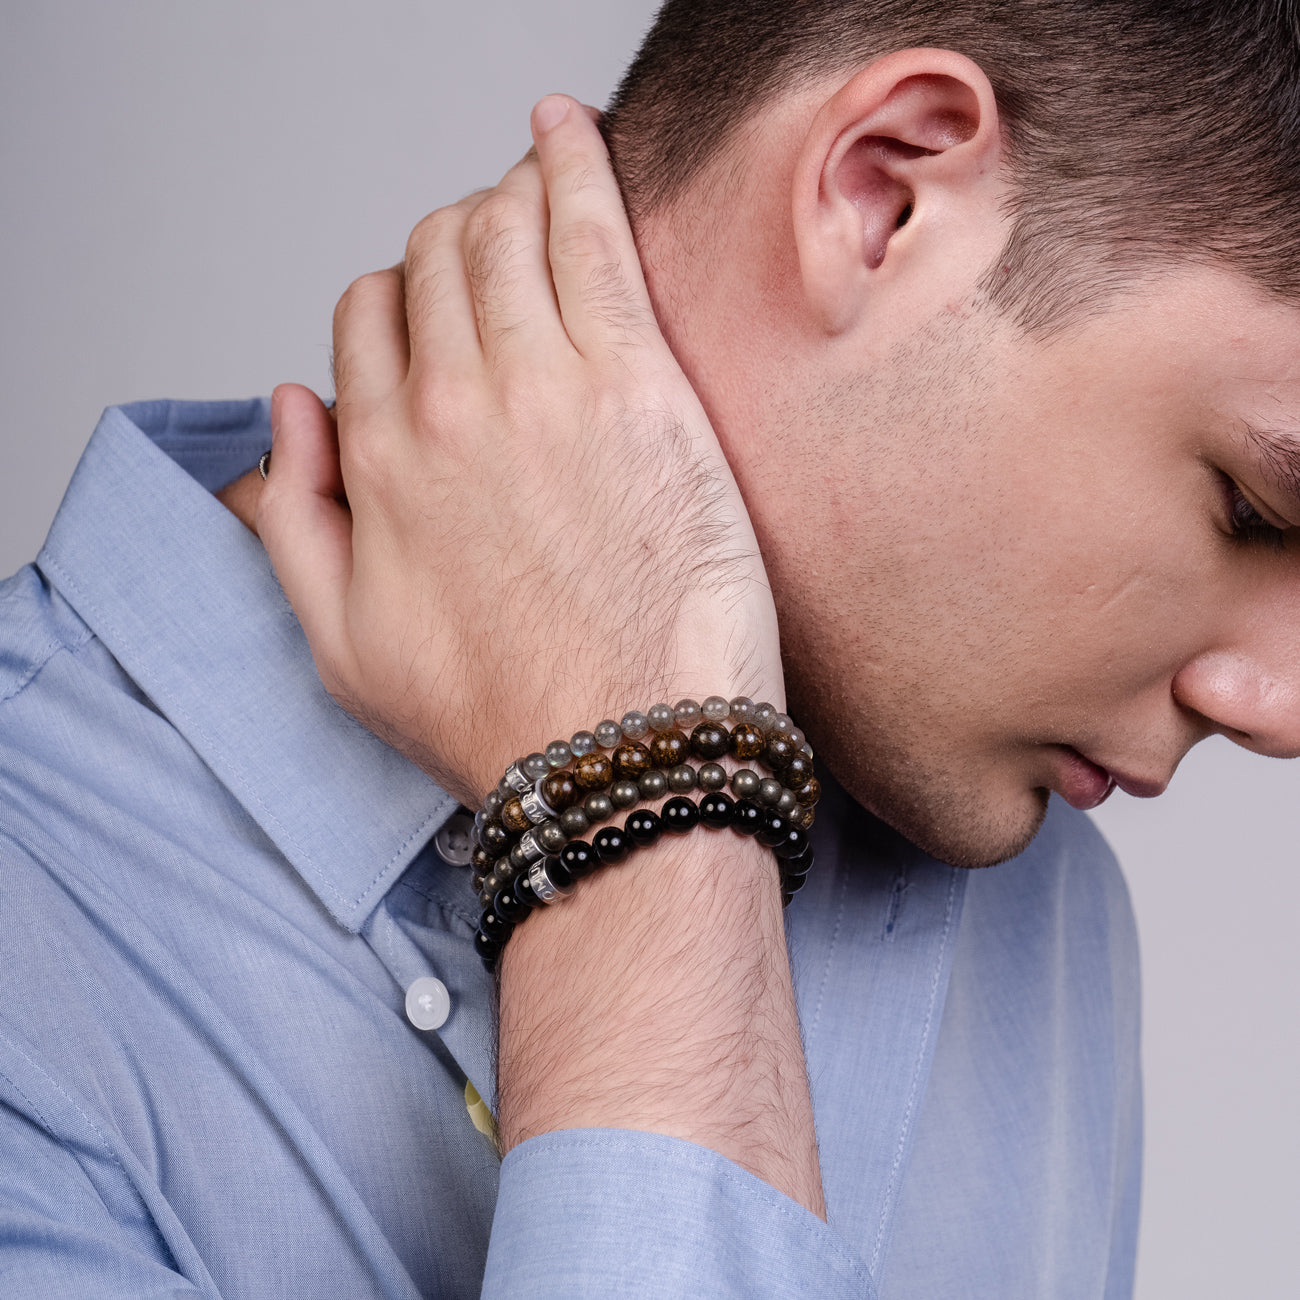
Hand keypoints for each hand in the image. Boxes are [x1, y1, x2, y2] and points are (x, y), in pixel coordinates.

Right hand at [257, 95, 781, 805]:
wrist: (624, 756)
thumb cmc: (501, 715)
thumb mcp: (341, 647)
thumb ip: (295, 517)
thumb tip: (290, 405)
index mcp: (379, 459)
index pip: (370, 318)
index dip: (402, 300)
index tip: (442, 311)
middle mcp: (448, 406)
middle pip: (434, 260)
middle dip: (457, 239)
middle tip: (501, 250)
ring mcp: (543, 386)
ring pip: (502, 231)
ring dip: (509, 192)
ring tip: (536, 182)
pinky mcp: (638, 386)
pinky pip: (591, 233)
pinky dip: (574, 164)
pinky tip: (569, 128)